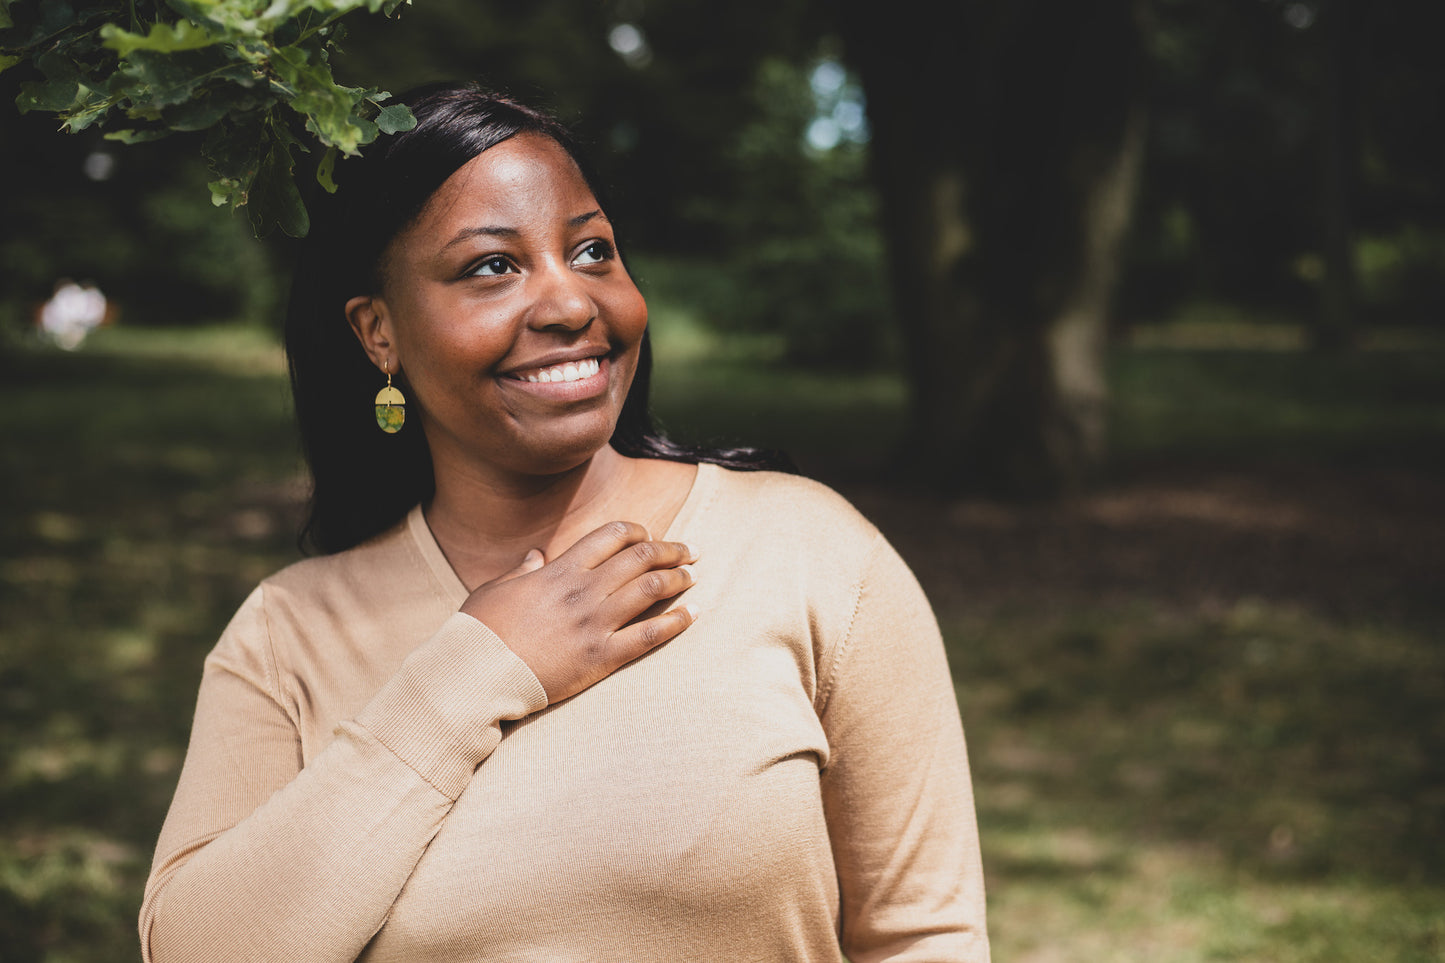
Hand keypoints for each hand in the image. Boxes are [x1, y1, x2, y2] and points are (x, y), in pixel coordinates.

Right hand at [459, 521, 698, 703]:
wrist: (476, 674)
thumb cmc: (479, 632)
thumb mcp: (495, 589)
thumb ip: (522, 569)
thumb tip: (536, 555)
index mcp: (559, 570)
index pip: (611, 536)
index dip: (637, 531)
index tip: (650, 535)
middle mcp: (583, 591)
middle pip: (640, 557)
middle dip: (671, 550)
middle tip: (690, 551)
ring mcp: (594, 624)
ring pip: (651, 589)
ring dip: (678, 578)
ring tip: (693, 576)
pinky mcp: (602, 657)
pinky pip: (651, 635)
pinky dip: (677, 622)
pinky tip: (694, 613)